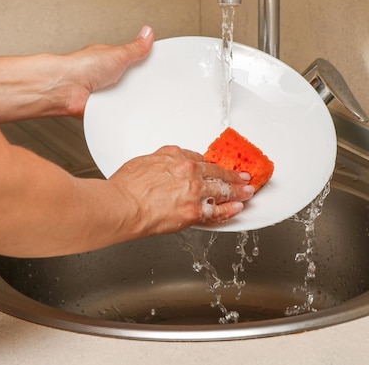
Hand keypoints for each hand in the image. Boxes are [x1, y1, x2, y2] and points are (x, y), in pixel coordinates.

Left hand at [59, 26, 153, 116]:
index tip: (155, 66)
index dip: (146, 64)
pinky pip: (119, 111)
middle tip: (138, 81)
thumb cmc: (80, 67)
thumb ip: (135, 47)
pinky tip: (117, 106)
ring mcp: (105, 93)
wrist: (66, 89)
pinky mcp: (103, 109)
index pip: (135, 61)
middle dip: (139, 84)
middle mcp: (107, 76)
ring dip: (128, 98)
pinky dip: (120, 111)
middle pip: (134, 82)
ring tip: (122, 94)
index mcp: (111, 59)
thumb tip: (147, 33)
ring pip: (128, 98)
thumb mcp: (117, 54)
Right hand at [108, 146, 255, 236]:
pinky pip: (218, 211)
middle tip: (243, 176)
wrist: (122, 205)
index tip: (214, 168)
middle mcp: (188, 171)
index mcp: (175, 156)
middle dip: (231, 175)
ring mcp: (194, 191)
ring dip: (238, 190)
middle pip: (216, 172)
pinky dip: (230, 209)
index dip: (209, 165)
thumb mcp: (142, 162)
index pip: (198, 159)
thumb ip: (159, 163)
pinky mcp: (194, 211)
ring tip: (247, 191)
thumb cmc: (124, 187)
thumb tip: (163, 168)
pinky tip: (238, 207)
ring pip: (222, 189)